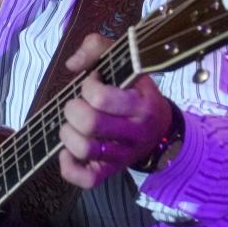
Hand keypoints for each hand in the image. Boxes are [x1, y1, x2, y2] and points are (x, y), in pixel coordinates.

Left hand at [58, 33, 172, 188]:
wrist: (160, 129)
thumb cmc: (135, 90)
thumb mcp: (125, 62)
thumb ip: (97, 47)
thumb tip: (72, 64)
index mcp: (141, 102)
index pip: (101, 97)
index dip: (88, 87)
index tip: (92, 83)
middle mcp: (135, 131)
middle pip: (90, 124)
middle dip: (73, 110)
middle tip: (76, 105)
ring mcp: (123, 154)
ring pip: (86, 150)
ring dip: (67, 135)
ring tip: (71, 125)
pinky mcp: (111, 171)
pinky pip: (87, 179)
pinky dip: (69, 167)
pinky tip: (68, 151)